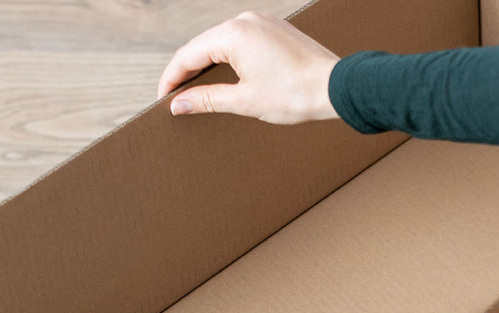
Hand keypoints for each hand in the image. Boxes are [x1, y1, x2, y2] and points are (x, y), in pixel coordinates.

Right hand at [157, 10, 339, 123]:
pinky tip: (227, 79)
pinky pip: (242, 43)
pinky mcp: (274, 31)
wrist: (335, 88)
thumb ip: (207, 100)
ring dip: (208, 67)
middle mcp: (245, 21)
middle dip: (188, 73)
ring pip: (222, 44)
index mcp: (232, 34)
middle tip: (176, 99)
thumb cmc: (294, 95)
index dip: (172, 79)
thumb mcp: (244, 101)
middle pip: (203, 47)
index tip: (163, 100)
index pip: (188, 55)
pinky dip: (229, 61)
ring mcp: (261, 23)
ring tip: (198, 92)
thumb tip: (179, 104)